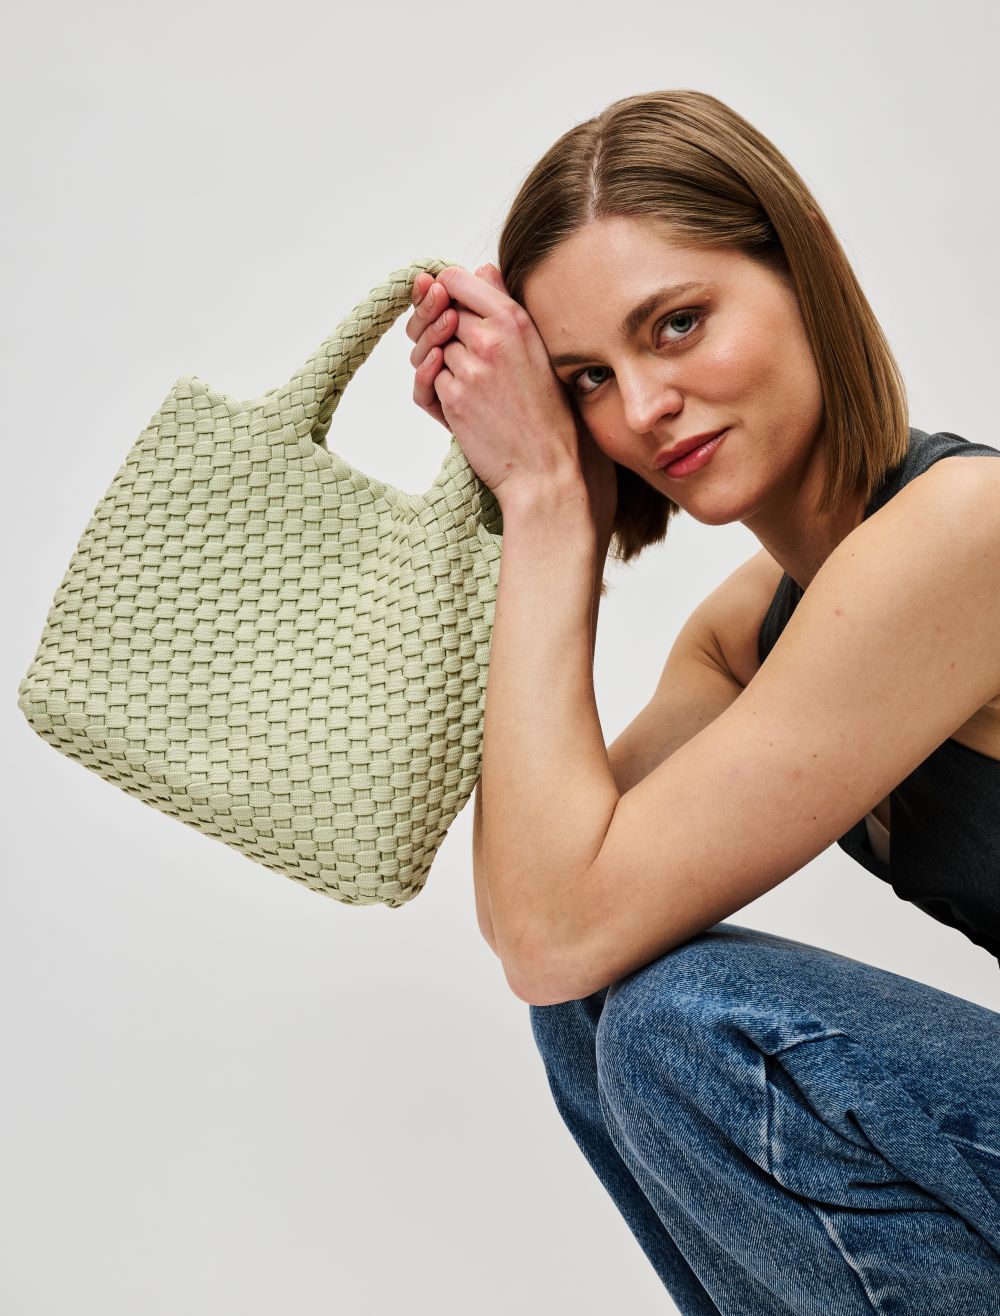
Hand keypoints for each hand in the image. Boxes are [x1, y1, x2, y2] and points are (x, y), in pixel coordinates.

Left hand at [405, 263, 601, 515]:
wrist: (549, 468)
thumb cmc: (549, 412)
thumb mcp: (538, 348)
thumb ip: (505, 306)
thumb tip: (481, 268)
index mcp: (514, 318)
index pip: (454, 279)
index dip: (443, 291)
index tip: (447, 307)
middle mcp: (490, 338)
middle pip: (436, 313)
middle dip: (434, 329)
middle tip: (446, 350)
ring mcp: (470, 369)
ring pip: (430, 349)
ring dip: (436, 364)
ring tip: (460, 382)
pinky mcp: (455, 400)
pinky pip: (427, 382)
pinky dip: (437, 392)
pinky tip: (460, 405)